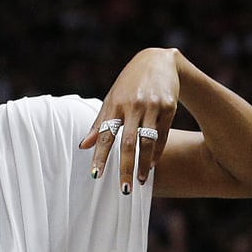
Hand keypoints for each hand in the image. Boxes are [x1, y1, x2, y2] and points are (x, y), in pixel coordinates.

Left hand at [79, 48, 176, 193]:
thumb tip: (82, 147)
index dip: (99, 156)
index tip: (95, 175)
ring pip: (147, 142)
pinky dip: (157, 152)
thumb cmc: (129, 84)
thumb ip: (99, 123)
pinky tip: (152, 165)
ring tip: (141, 182)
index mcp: (115, 104)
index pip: (105, 135)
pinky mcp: (169, 107)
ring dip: (144, 164)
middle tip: (124, 190)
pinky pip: (163, 135)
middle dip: (125, 167)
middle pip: (127, 143)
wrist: (159, 61)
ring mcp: (152, 106)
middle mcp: (133, 106)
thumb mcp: (112, 98)